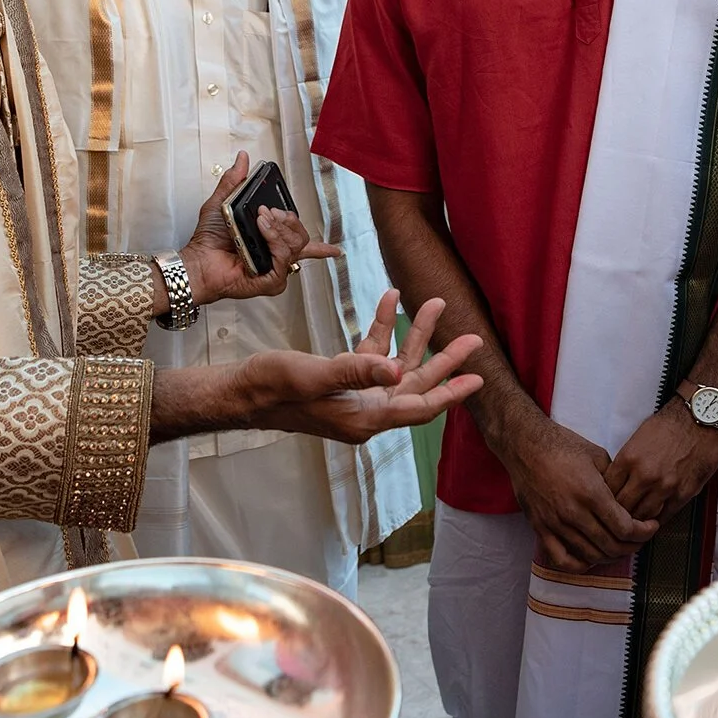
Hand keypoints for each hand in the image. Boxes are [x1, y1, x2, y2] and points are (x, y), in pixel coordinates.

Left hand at [180, 153, 338, 305]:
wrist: (197, 259)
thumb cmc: (207, 239)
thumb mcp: (222, 202)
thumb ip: (235, 181)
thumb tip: (243, 159)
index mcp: (270, 242)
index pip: (302, 244)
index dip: (322, 249)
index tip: (334, 250)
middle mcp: (275, 257)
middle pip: (302, 236)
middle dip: (287, 219)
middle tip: (267, 212)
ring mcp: (275, 270)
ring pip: (295, 244)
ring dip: (278, 228)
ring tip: (260, 220)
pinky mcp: (271, 281)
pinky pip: (284, 257)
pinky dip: (274, 242)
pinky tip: (262, 234)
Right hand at [244, 291, 483, 442]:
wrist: (240, 390)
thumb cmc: (272, 386)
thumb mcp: (314, 375)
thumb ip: (356, 371)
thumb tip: (398, 370)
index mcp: (364, 417)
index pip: (417, 408)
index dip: (449, 393)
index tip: (478, 379)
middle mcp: (366, 409)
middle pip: (416, 384)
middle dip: (445, 360)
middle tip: (474, 338)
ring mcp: (355, 394)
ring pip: (397, 364)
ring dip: (415, 335)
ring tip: (434, 303)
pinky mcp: (343, 378)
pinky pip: (371, 352)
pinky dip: (381, 327)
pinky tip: (389, 299)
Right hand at [497, 419, 657, 572]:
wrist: (525, 445)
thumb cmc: (563, 445)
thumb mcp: (598, 456)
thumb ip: (615, 482)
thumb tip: (629, 501)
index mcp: (591, 493)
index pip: (624, 528)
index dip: (643, 532)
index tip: (651, 526)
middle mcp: (574, 513)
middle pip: (611, 545)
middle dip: (632, 546)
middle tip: (640, 539)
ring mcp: (555, 524)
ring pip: (590, 555)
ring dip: (610, 556)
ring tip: (620, 547)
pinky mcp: (540, 528)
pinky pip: (561, 559)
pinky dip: (580, 565)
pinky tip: (591, 558)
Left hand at [603, 396, 717, 523]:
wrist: (701, 417)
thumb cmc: (671, 423)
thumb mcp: (639, 436)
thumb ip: (627, 461)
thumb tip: (617, 480)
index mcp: (629, 458)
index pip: (607, 490)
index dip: (605, 498)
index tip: (606, 502)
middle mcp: (644, 475)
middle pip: (622, 507)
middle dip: (618, 513)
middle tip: (618, 517)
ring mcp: (664, 486)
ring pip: (642, 516)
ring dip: (638, 520)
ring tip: (635, 522)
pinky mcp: (683, 493)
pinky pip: (665, 515)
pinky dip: (658, 519)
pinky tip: (654, 519)